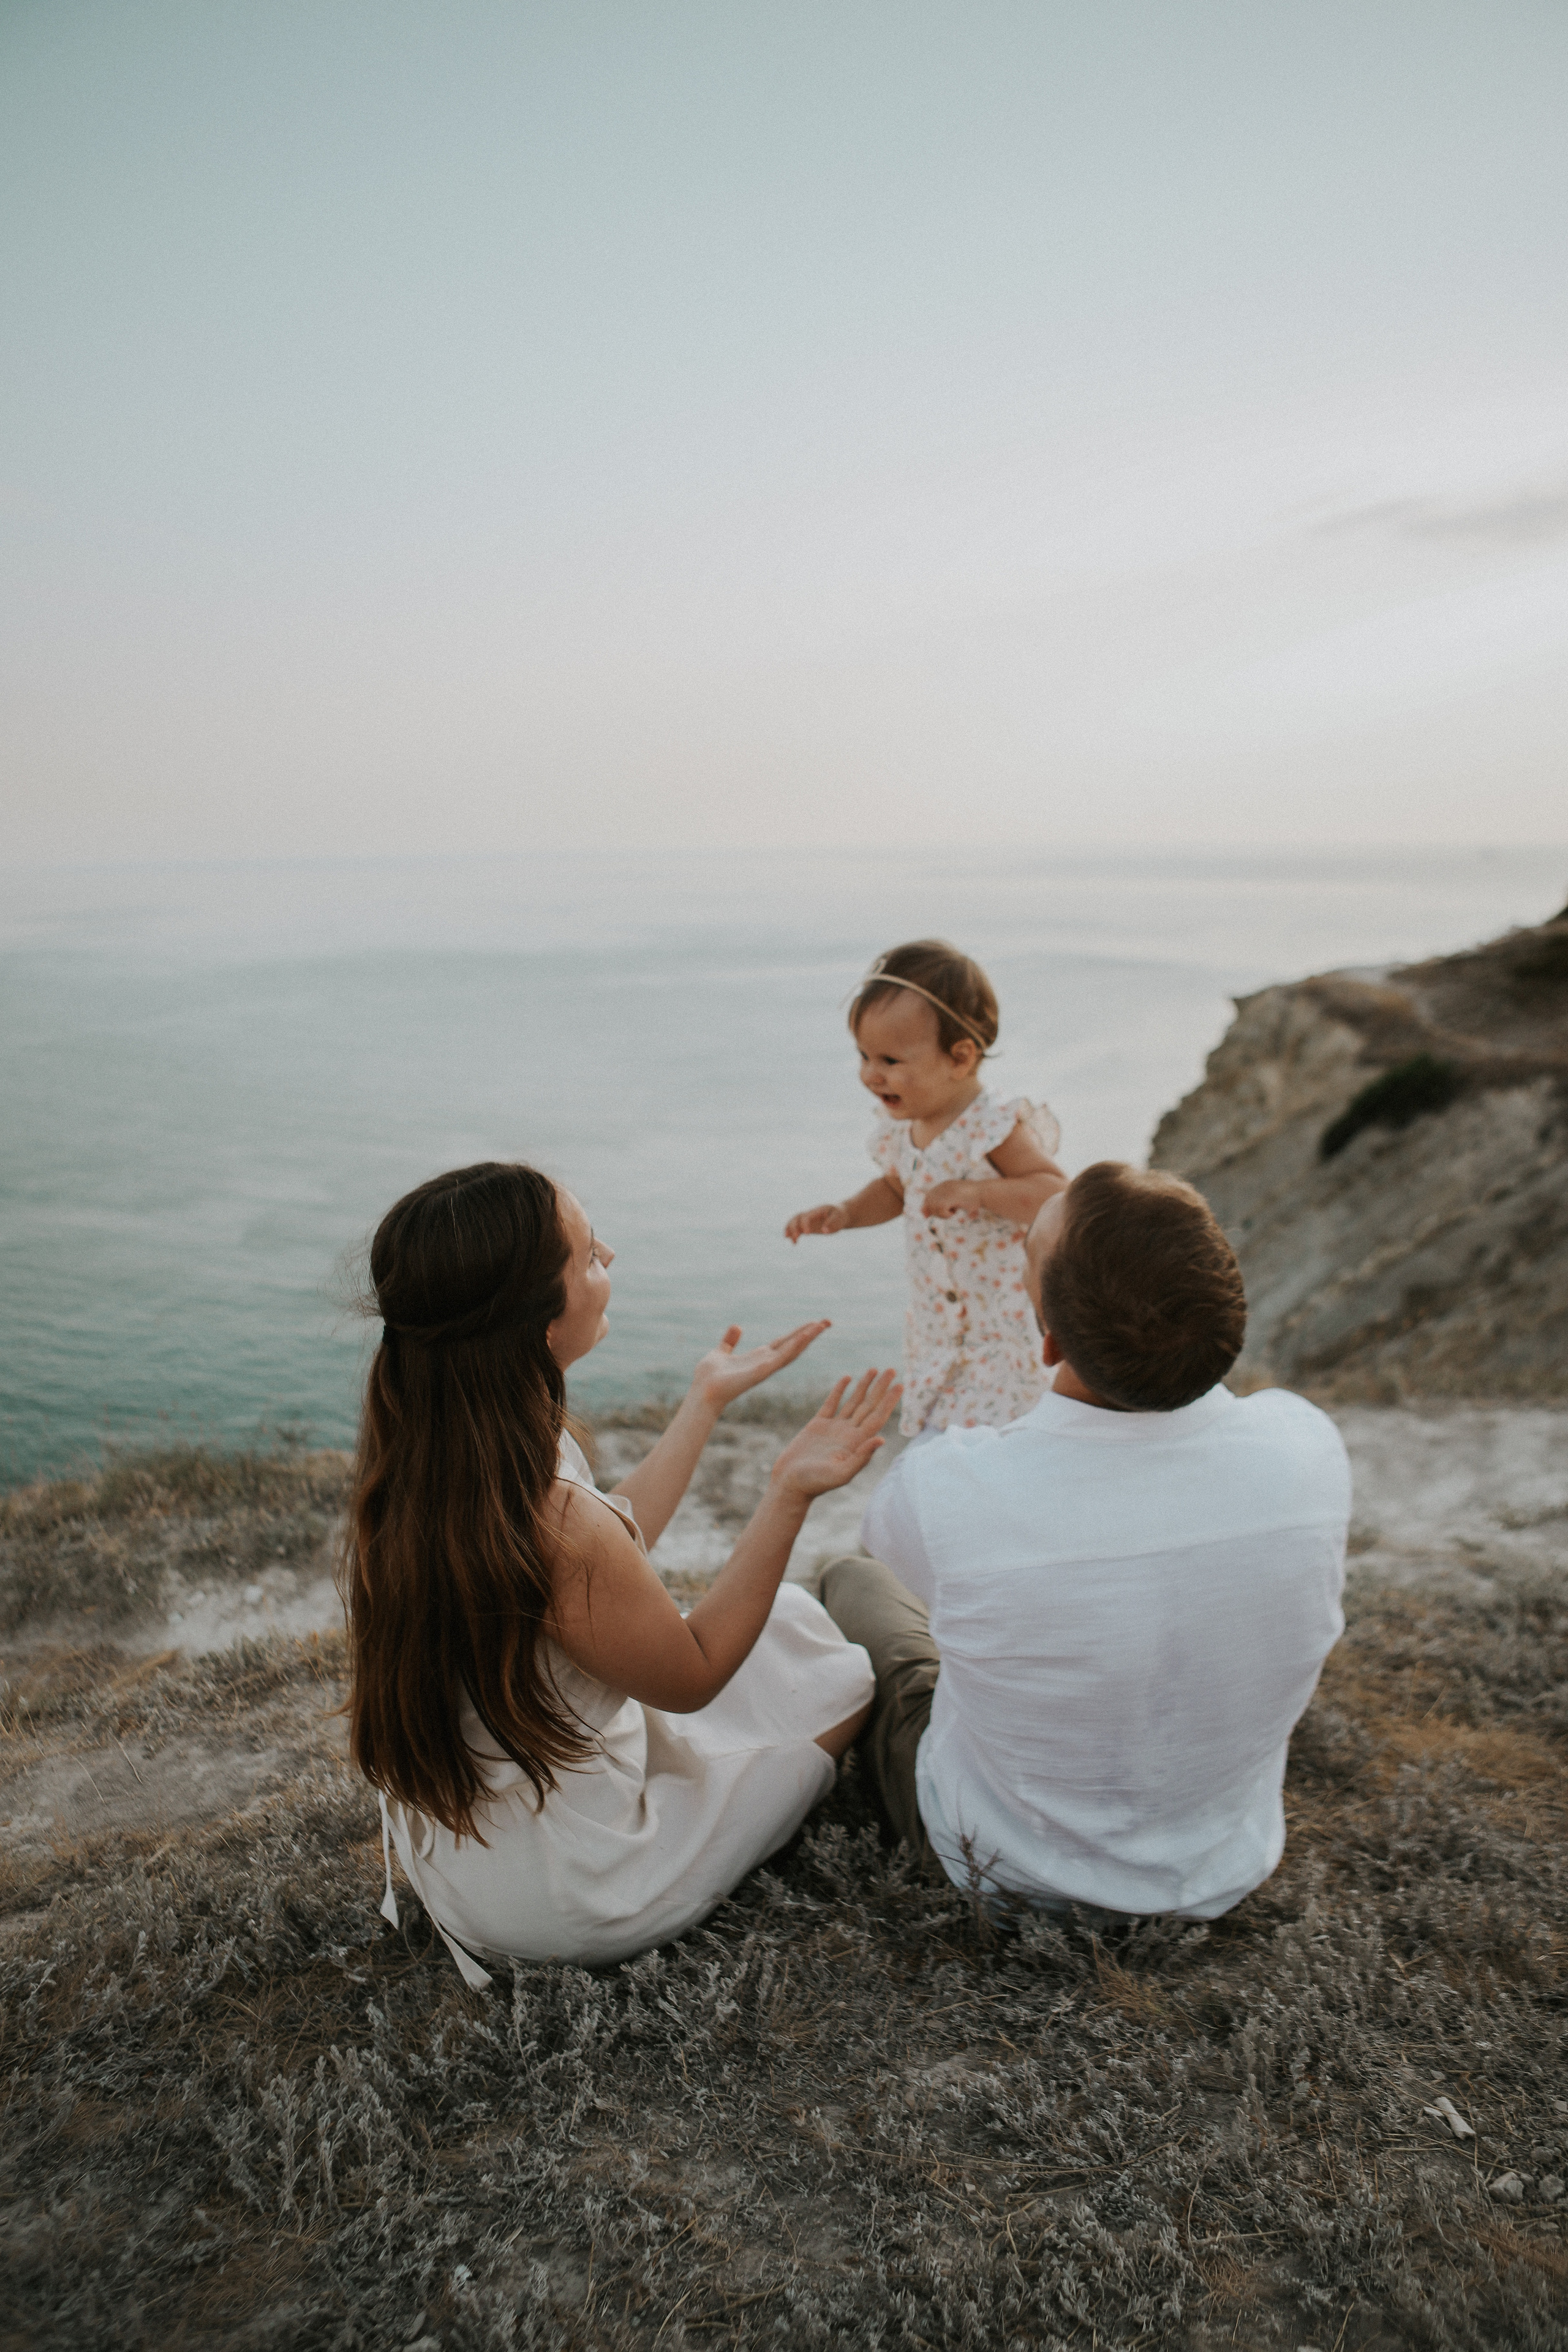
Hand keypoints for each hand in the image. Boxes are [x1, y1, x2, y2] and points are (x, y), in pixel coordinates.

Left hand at [692, 1321, 830, 1410]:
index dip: (798, 1333)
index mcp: (758, 1358)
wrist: (702, 1391)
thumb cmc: (709, 1377)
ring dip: (808, 1337)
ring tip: (822, 1325)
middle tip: (828, 1321)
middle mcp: (765, 1362)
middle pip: (793, 1345)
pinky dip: (795, 1346)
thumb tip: (737, 1326)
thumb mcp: (721, 1352)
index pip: (783, 1342)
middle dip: (810, 1334)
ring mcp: (766, 1368)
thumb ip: (729, 1341)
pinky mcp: (762, 1371)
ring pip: (792, 1350)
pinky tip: (805, 1335)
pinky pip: (782, 1357)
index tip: (813, 1323)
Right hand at [769, 1370, 901, 1500]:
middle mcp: (849, 1434)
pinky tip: (847, 1378)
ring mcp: (834, 1428)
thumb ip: (861, 1458)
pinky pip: (832, 1403)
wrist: (790, 1484)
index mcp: (857, 1443)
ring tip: (874, 1369)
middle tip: (892, 1369)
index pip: (877, 1417)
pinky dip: (839, 1390)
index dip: (889, 1402)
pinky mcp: (818, 1425)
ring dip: (864, 1386)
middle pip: (869, 1406)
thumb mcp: (841, 1474)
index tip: (900, 1385)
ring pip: (853, 1402)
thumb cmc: (815, 1483)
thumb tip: (882, 1439)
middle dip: (880, 1388)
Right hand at [784, 1202, 848, 1242]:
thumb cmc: (839, 1216)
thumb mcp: (839, 1218)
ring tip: (791, 1240)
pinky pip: (796, 1228)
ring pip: (794, 1221)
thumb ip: (833, 1223)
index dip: (805, 1224)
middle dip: (794, 1227)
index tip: (807, 1234)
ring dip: (790, 1229)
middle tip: (796, 1237)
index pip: (806, 1216)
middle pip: (797, 1217)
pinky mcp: (807, 1225)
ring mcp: (807, 1219)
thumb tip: (824, 1231)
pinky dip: (792, 1234)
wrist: (839, 1214)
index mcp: (817, 1210)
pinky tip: (794, 1243)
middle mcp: (810, 1214)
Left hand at [920, 1180, 972, 1218]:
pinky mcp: (950, 1196)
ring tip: (953, 1211)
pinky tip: (955, 1212)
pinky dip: (946, 1214)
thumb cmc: (974, 1198)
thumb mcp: (956, 1200)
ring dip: (942, 1214)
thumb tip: (924, 1214)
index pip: (928, 1196)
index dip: (928, 1206)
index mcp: (945, 1185)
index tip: (929, 1215)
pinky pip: (941, 1209)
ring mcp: (946, 1191)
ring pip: (934, 1207)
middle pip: (929, 1202)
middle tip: (949, 1213)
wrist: (984, 1192)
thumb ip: (942, 1204)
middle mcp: (943, 1186)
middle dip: (935, 1211)